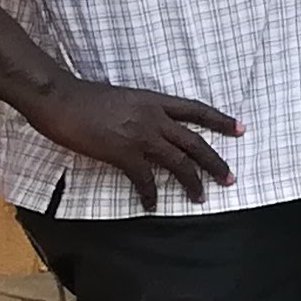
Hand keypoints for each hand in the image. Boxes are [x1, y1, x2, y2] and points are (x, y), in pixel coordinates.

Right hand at [23, 77, 238, 209]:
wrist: (60, 98)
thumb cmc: (84, 97)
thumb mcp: (124, 97)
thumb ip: (141, 110)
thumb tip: (148, 125)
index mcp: (154, 100)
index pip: (196, 110)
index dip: (220, 120)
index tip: (240, 129)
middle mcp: (154, 118)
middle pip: (195, 142)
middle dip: (215, 161)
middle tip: (230, 178)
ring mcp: (141, 136)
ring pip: (178, 162)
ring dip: (192, 181)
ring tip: (200, 197)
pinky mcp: (123, 153)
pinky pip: (144, 178)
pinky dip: (150, 193)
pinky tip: (153, 204)